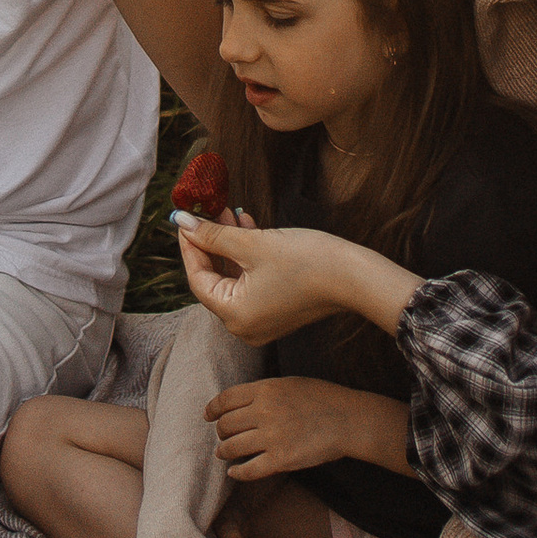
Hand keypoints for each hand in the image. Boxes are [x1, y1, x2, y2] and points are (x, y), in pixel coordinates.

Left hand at [174, 212, 358, 341]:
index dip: (189, 246)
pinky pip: (251, 284)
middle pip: (215, 279)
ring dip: (230, 246)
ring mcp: (261, 321)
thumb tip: (182, 221)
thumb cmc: (306, 261)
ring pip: (234, 278)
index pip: (198, 279)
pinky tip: (249, 228)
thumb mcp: (253, 244)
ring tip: (230, 212)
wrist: (354, 277)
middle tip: (208, 210)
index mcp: (234, 316)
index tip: (185, 218)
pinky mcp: (276, 312)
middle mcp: (244, 326)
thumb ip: (214, 235)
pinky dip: (246, 259)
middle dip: (212, 242)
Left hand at [206, 372, 368, 481]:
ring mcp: (272, 436)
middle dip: (220, 432)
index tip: (208, 416)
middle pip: (225, 425)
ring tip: (225, 453)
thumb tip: (239, 403)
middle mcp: (264, 411)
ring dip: (224, 451)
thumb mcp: (290, 383)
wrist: (349, 419)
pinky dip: (237, 472)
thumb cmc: (323, 398)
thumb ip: (264, 391)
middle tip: (223, 437)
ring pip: (231, 447)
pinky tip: (234, 471)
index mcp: (266, 389)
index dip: (212, 409)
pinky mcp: (281, 459)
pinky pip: (248, 469)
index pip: (226, 399)